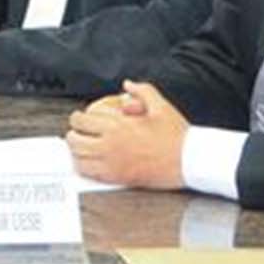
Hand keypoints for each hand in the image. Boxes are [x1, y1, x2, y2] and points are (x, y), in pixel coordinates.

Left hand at [65, 80, 187, 189]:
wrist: (189, 161)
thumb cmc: (176, 136)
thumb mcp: (161, 106)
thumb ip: (142, 91)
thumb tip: (127, 84)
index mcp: (117, 125)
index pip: (81, 120)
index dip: (78, 118)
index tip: (82, 119)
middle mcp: (110, 144)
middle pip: (74, 139)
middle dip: (75, 134)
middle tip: (79, 133)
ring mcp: (112, 163)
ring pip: (78, 157)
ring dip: (77, 151)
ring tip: (82, 147)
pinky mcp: (118, 178)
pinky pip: (89, 173)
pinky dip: (84, 167)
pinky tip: (90, 162)